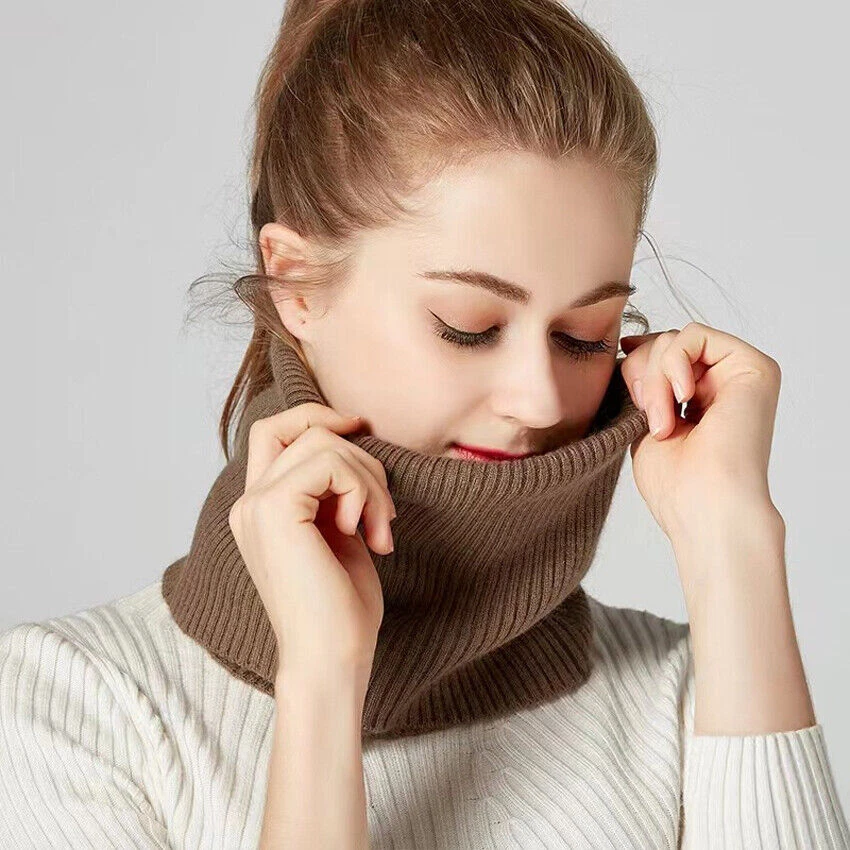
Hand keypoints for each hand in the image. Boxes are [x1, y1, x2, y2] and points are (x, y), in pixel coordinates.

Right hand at [227, 402, 395, 689]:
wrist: (332, 659)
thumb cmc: (341, 607)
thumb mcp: (340, 532)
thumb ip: (334, 489)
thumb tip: (355, 437)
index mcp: (260, 508)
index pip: (275, 430)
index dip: (318, 417)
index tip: (362, 431)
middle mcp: (249, 502)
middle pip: (299, 426)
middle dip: (356, 451)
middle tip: (385, 507)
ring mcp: (256, 505)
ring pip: (323, 442)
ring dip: (370, 480)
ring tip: (382, 529)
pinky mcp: (274, 510)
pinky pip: (330, 462)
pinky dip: (362, 490)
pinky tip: (367, 533)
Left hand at [619, 321, 782, 546]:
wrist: (706, 508)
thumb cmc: (675, 483)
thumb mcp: (645, 419)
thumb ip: (645, 380)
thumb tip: (632, 343)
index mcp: (699, 399)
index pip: (658, 356)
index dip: (635, 364)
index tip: (628, 396)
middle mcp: (723, 384)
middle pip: (664, 343)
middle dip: (642, 375)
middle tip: (645, 418)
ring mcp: (740, 374)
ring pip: (675, 339)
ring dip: (655, 379)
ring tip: (662, 422)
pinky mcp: (754, 366)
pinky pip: (694, 335)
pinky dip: (673, 364)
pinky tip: (681, 400)